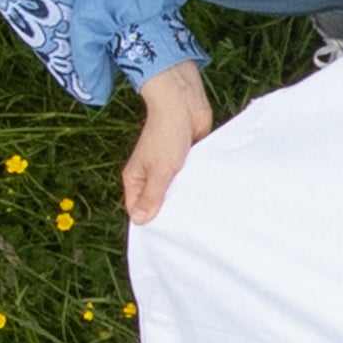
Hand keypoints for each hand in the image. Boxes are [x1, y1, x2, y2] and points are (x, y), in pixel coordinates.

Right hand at [121, 60, 217, 223]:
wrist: (184, 104)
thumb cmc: (167, 134)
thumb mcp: (159, 171)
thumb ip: (151, 196)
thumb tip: (139, 221)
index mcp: (135, 177)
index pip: (137, 208)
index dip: (149, 222)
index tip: (165, 238)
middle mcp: (149, 175)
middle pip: (157, 202)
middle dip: (169, 214)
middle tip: (185, 233)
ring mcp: (168, 168)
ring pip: (175, 192)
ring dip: (185, 200)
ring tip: (198, 220)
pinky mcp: (186, 161)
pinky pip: (189, 180)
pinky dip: (195, 187)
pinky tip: (207, 200)